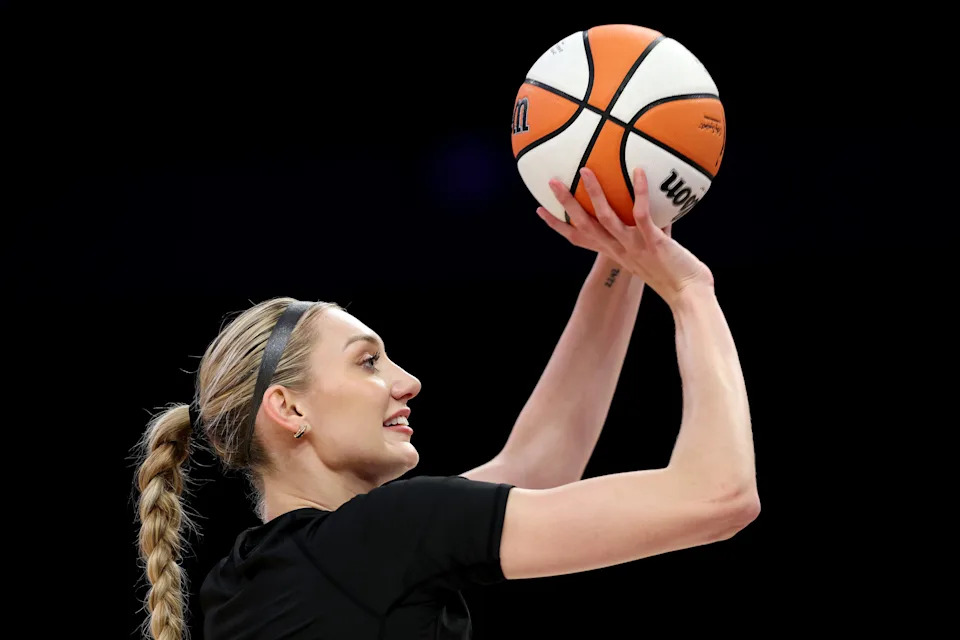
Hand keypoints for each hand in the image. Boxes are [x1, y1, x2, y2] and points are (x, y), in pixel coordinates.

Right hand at [537, 167, 714, 305]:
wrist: (689, 296)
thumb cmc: (676, 275)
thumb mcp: (653, 252)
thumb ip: (651, 228)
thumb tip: (658, 202)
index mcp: (614, 253)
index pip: (578, 238)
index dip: (558, 225)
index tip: (541, 210)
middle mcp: (618, 249)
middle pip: (583, 224)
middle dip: (566, 203)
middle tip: (551, 182)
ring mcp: (633, 246)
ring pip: (606, 217)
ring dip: (594, 193)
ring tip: (584, 170)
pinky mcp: (652, 243)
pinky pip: (642, 214)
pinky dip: (640, 192)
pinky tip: (639, 171)